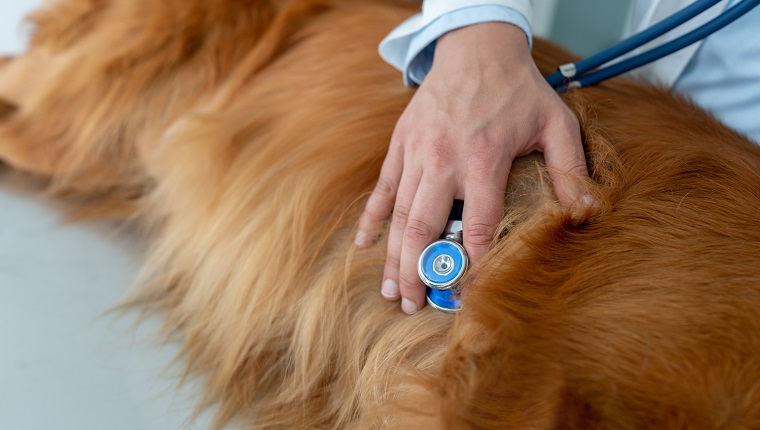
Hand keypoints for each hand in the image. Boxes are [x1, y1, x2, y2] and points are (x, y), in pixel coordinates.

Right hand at [356, 23, 588, 313]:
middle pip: (426, 229)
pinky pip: (383, 188)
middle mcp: (445, 162)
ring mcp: (418, 154)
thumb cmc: (518, 89)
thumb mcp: (556, 123)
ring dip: (394, 256)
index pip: (480, 226)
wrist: (476, 47)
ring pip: (400, 215)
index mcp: (484, 161)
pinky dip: (371, 217)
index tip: (469, 295)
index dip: (476, 266)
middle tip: (415, 304)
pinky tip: (364, 243)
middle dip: (420, 272)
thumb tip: (587, 213)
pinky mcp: (401, 145)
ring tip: (392, 290)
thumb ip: (569, 169)